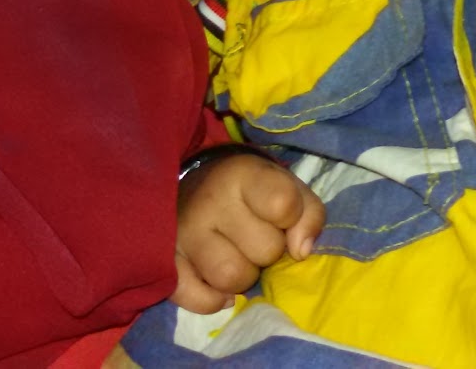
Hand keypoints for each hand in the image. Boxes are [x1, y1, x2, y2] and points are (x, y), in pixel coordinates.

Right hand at [172, 151, 324, 312]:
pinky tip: (217, 282)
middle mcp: (209, 202)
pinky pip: (199, 299)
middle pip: (264, 250)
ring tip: (237, 257)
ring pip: (231, 278)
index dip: (292, 219)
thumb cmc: (253, 193)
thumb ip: (309, 215)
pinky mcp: (166, 264)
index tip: (283, 217)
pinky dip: (214, 299)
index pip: (283, 205)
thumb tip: (301, 252)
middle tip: (256, 237)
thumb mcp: (288, 188)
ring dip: (243, 276)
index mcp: (243, 176)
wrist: (197, 188)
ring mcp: (183, 234)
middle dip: (269, 251)